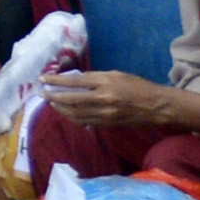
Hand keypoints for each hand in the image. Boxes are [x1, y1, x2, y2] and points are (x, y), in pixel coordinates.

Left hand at [44, 69, 192, 130]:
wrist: (157, 106)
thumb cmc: (139, 86)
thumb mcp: (117, 75)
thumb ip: (96, 78)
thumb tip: (76, 82)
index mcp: (105, 82)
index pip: (74, 81)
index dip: (56, 81)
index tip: (43, 79)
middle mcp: (102, 98)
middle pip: (70, 99)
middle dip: (53, 97)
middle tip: (43, 93)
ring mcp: (104, 114)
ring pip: (74, 113)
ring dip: (60, 108)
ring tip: (53, 103)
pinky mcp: (107, 124)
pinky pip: (84, 121)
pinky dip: (73, 117)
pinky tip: (68, 113)